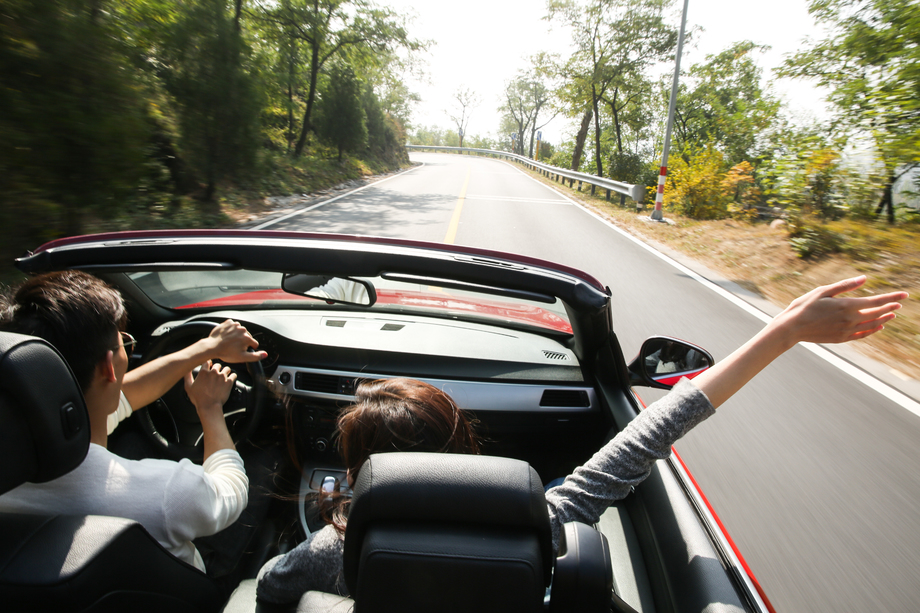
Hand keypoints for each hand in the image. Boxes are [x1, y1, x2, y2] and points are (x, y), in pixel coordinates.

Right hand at [185, 360, 236, 417]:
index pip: (207, 361)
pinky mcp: (229, 382)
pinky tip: (230, 379)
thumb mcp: (188, 387)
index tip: (208, 366)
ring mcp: (222, 377)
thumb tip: (186, 369)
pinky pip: (234, 375)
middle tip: (216, 374)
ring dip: (225, 371)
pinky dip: (232, 376)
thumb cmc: (198, 398)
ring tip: (223, 376)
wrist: (209, 407)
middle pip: (217, 364)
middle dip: (217, 368)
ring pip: (227, 368)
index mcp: (203, 372)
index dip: (208, 364)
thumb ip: (187, 376)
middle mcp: (213, 372)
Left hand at [204, 319, 267, 363]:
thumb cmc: (226, 353)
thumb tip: (265, 354)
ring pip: (240, 331)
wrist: (212, 347)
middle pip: (247, 336)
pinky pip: (233, 325)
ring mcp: (235, 325)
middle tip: (234, 347)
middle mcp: (243, 329)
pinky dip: (231, 329)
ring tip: (229, 341)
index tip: (241, 350)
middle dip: (242, 341)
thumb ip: (255, 356)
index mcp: (247, 338)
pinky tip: (227, 335)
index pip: (254, 343)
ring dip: (237, 335)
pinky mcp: (228, 322)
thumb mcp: (242, 358)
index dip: (249, 348)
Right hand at [775, 276, 907, 346]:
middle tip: (899, 303)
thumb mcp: (823, 291)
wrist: (792, 328)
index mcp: (847, 306)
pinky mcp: (841, 338)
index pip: (876, 301)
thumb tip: (864, 279)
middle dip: (890, 307)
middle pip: (877, 313)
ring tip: (892, 314)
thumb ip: (845, 286)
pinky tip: (878, 327)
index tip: (904, 295)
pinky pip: (862, 335)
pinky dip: (873, 330)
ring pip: (872, 325)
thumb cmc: (804, 306)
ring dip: (884, 319)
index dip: (891, 297)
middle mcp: (850, 320)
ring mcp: (847, 331)